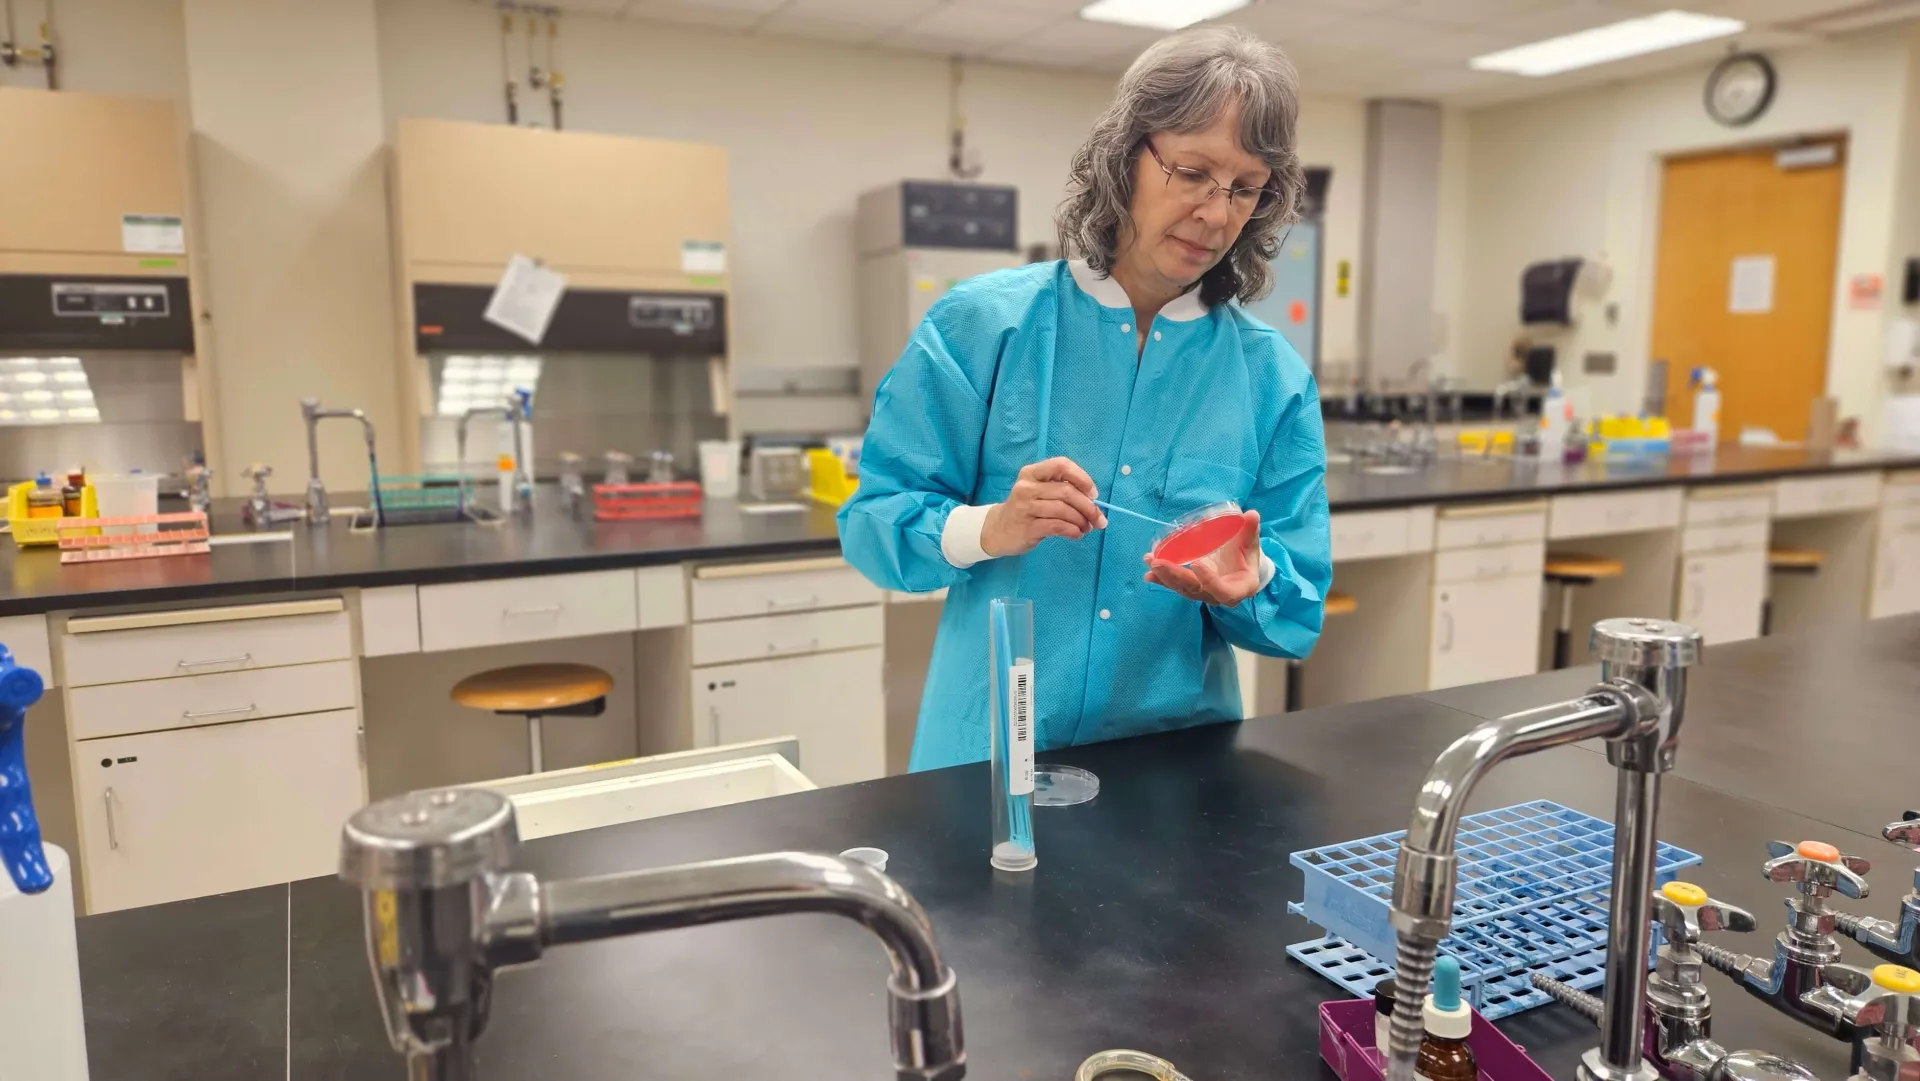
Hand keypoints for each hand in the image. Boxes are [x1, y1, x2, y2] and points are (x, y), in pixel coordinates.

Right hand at [981, 457, 1106, 557]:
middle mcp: (1026, 487)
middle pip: (1066, 491)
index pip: (1061, 465)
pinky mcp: (1027, 527)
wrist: (997, 530)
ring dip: (1081, 520)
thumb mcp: (1038, 492)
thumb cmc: (1026, 509)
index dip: (1081, 478)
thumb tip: (1093, 500)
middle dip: (1088, 506)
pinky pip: (1057, 526)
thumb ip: (1060, 490)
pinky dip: (1072, 530)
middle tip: (1099, 519)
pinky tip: (1077, 534)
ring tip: (1087, 528)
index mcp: (1031, 473)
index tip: (1093, 494)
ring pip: (1063, 510)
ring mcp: (1025, 507)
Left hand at [1144, 509, 1262, 605]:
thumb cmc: (1247, 558)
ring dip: (1164, 576)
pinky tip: (1148, 573)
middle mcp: (1218, 595)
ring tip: (1150, 561)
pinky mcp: (1192, 588)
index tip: (1196, 564)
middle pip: (1196, 590)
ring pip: (1182, 588)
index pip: (1224, 592)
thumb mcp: (1251, 545)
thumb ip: (1250, 532)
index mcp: (1239, 588)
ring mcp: (1204, 593)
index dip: (1210, 581)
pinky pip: (1176, 586)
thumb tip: (1251, 514)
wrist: (1242, 570)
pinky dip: (1162, 579)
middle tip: (1158, 562)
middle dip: (1175, 576)